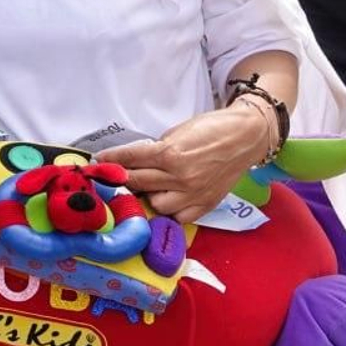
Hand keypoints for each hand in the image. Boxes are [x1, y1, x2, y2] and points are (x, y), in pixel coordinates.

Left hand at [94, 104, 275, 222]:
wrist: (247, 137)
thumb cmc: (212, 128)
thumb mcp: (178, 131)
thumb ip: (157, 149)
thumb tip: (138, 161)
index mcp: (170, 154)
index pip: (131, 159)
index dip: (112, 160)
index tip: (99, 162)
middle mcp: (180, 177)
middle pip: (138, 182)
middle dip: (121, 179)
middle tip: (111, 177)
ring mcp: (194, 194)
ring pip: (155, 205)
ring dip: (146, 196)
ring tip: (143, 188)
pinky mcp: (206, 205)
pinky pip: (179, 217)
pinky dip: (169, 210)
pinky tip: (164, 200)